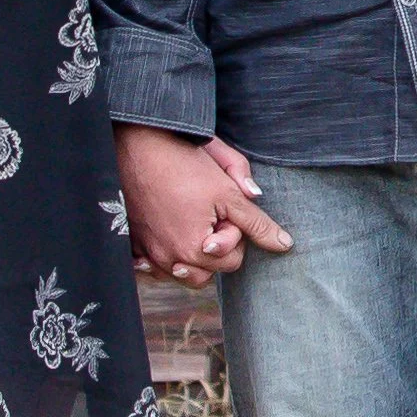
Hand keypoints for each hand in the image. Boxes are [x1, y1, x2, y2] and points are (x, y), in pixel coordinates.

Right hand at [114, 123, 293, 282]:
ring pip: (181, 272)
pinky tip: (170, 232)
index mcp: (195, 249)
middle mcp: (169, 259)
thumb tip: (284, 244)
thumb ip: (257, 221)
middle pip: (207, 272)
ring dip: (193, 256)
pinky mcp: (132, 243)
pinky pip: (153, 267)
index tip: (225, 207)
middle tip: (210, 214)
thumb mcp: (227, 190)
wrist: (137, 143)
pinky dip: (166, 256)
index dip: (235, 234)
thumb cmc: (183, 162)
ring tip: (193, 222)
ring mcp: (148, 253)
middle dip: (215, 248)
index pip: (232, 261)